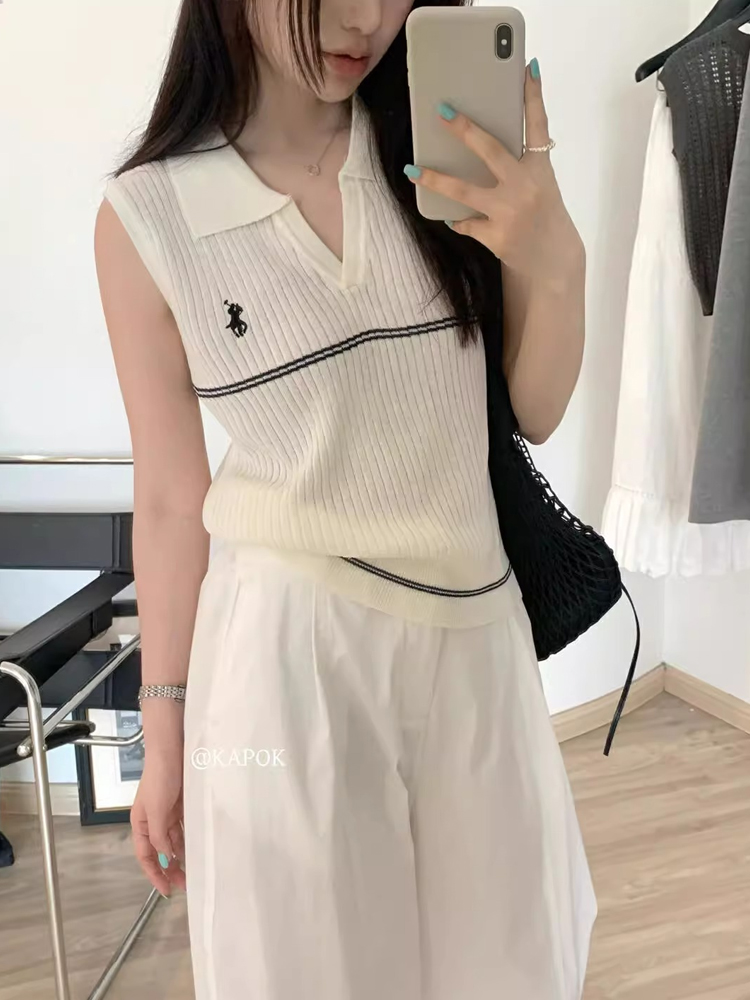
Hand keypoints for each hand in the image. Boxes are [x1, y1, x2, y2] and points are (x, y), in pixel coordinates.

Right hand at [131, 749, 185, 896]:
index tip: (166, 890)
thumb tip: (164, 859)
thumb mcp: (156, 810)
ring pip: (173, 842)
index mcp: (141, 824)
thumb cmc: (160, 778)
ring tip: (192, 872)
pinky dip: (188, 841)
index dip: (154, 874)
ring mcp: (167, 814)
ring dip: (181, 857)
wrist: (172, 752)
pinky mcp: (180, 806)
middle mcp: (153, 822)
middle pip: (160, 852)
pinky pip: (184, 829)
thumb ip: (159, 835)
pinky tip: (196, 849)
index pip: (146, 856)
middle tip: (184, 885)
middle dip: (170, 869)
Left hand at [404, 60, 583, 284]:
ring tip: (412, 170)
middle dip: (464, 129)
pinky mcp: (496, 236)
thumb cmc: (543, 216)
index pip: (538, 126)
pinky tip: (453, 218)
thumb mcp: (540, 185)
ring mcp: (509, 212)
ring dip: (435, 179)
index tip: (528, 70)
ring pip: (463, 191)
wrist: (552, 262)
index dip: (534, 97)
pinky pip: (466, 223)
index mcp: (539, 170)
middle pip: (490, 150)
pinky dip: (458, 219)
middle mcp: (524, 187)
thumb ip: (520, 165)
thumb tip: (480, 144)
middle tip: (441, 110)